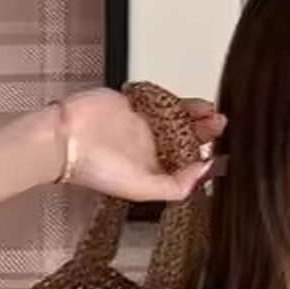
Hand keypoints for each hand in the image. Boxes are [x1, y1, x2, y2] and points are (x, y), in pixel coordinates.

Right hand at [35, 88, 225, 202]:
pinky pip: (160, 99)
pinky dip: (174, 100)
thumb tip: (205, 172)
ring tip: (210, 112)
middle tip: (219, 124)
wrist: (66, 138)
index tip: (223, 153)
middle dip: (205, 131)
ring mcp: (143, 125)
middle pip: (186, 137)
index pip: (187, 164)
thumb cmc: (94, 168)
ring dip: (195, 113)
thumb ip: (176, 185)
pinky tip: (188, 102)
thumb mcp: (142, 189)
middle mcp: (151, 148)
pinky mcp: (134, 103)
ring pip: (177, 116)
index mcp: (155, 170)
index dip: (206, 158)